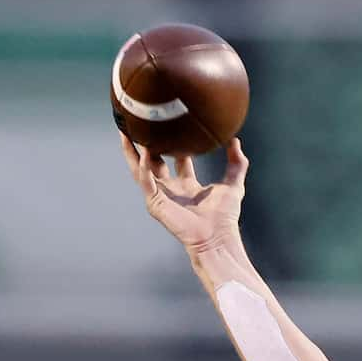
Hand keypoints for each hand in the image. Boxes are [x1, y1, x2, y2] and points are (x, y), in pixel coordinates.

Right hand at [123, 135, 247, 258]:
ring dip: (131, 151)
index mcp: (187, 185)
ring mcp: (161, 197)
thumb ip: (237, 163)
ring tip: (124, 131)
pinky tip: (144, 153)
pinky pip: (146, 182)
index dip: (173, 143)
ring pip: (140, 169)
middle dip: (144, 143)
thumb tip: (235, 140)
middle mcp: (171, 190)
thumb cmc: (225, 218)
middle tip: (140, 122)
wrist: (217, 238)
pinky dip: (144, 168)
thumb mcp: (234, 184)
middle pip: (152, 161)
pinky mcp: (155, 204)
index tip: (170, 124)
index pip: (176, 159)